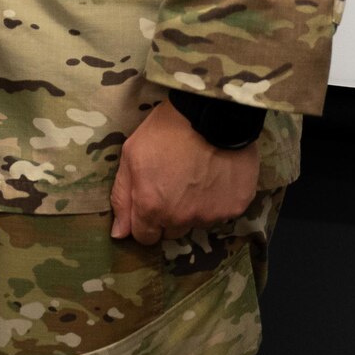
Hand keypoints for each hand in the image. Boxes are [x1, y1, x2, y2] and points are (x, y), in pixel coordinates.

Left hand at [110, 100, 260, 243]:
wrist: (210, 116)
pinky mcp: (234, 208)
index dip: (144, 222)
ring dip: (193, 208)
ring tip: (194, 176)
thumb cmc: (165, 132)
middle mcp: (181, 219)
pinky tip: (213, 176)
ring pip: (196, 222)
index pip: (145, 237)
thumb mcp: (130, 156)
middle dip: (168, 215)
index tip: (148, 203)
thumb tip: (119, 233)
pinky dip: (216, 200)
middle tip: (172, 185)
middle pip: (171, 231)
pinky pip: (221, 213)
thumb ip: (122, 197)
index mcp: (152, 208)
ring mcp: (210, 216)